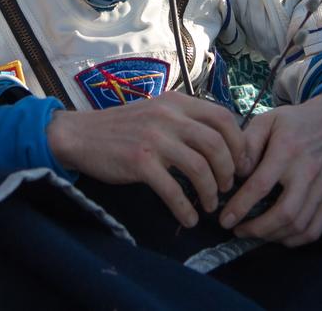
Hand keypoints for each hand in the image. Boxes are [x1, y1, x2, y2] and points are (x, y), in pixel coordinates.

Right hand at [46, 92, 246, 227]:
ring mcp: (154, 138)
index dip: (239, 144)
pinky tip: (189, 218)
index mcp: (177, 103)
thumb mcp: (157, 111)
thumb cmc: (122, 127)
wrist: (80, 135)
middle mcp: (168, 116)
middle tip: (228, 187)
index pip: (223, 118)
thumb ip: (185, 120)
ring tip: (210, 205)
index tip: (240, 164)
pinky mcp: (140, 161)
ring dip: (211, 192)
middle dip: (229, 171)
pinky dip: (185, 208)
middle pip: (217, 144)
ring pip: (200, 167)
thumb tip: (220, 143)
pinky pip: (173, 190)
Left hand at [219, 93, 321, 246]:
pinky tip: (278, 235)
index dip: (241, 206)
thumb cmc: (293, 122)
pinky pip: (315, 229)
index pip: (261, 185)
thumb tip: (236, 172)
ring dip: (274, 236)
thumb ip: (247, 144)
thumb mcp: (266, 121)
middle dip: (258, 229)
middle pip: (284, 213)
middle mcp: (308, 171)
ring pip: (300, 225)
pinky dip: (295, 239)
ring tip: (255, 233)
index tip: (225, 220)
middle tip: (238, 230)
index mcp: (287, 149)